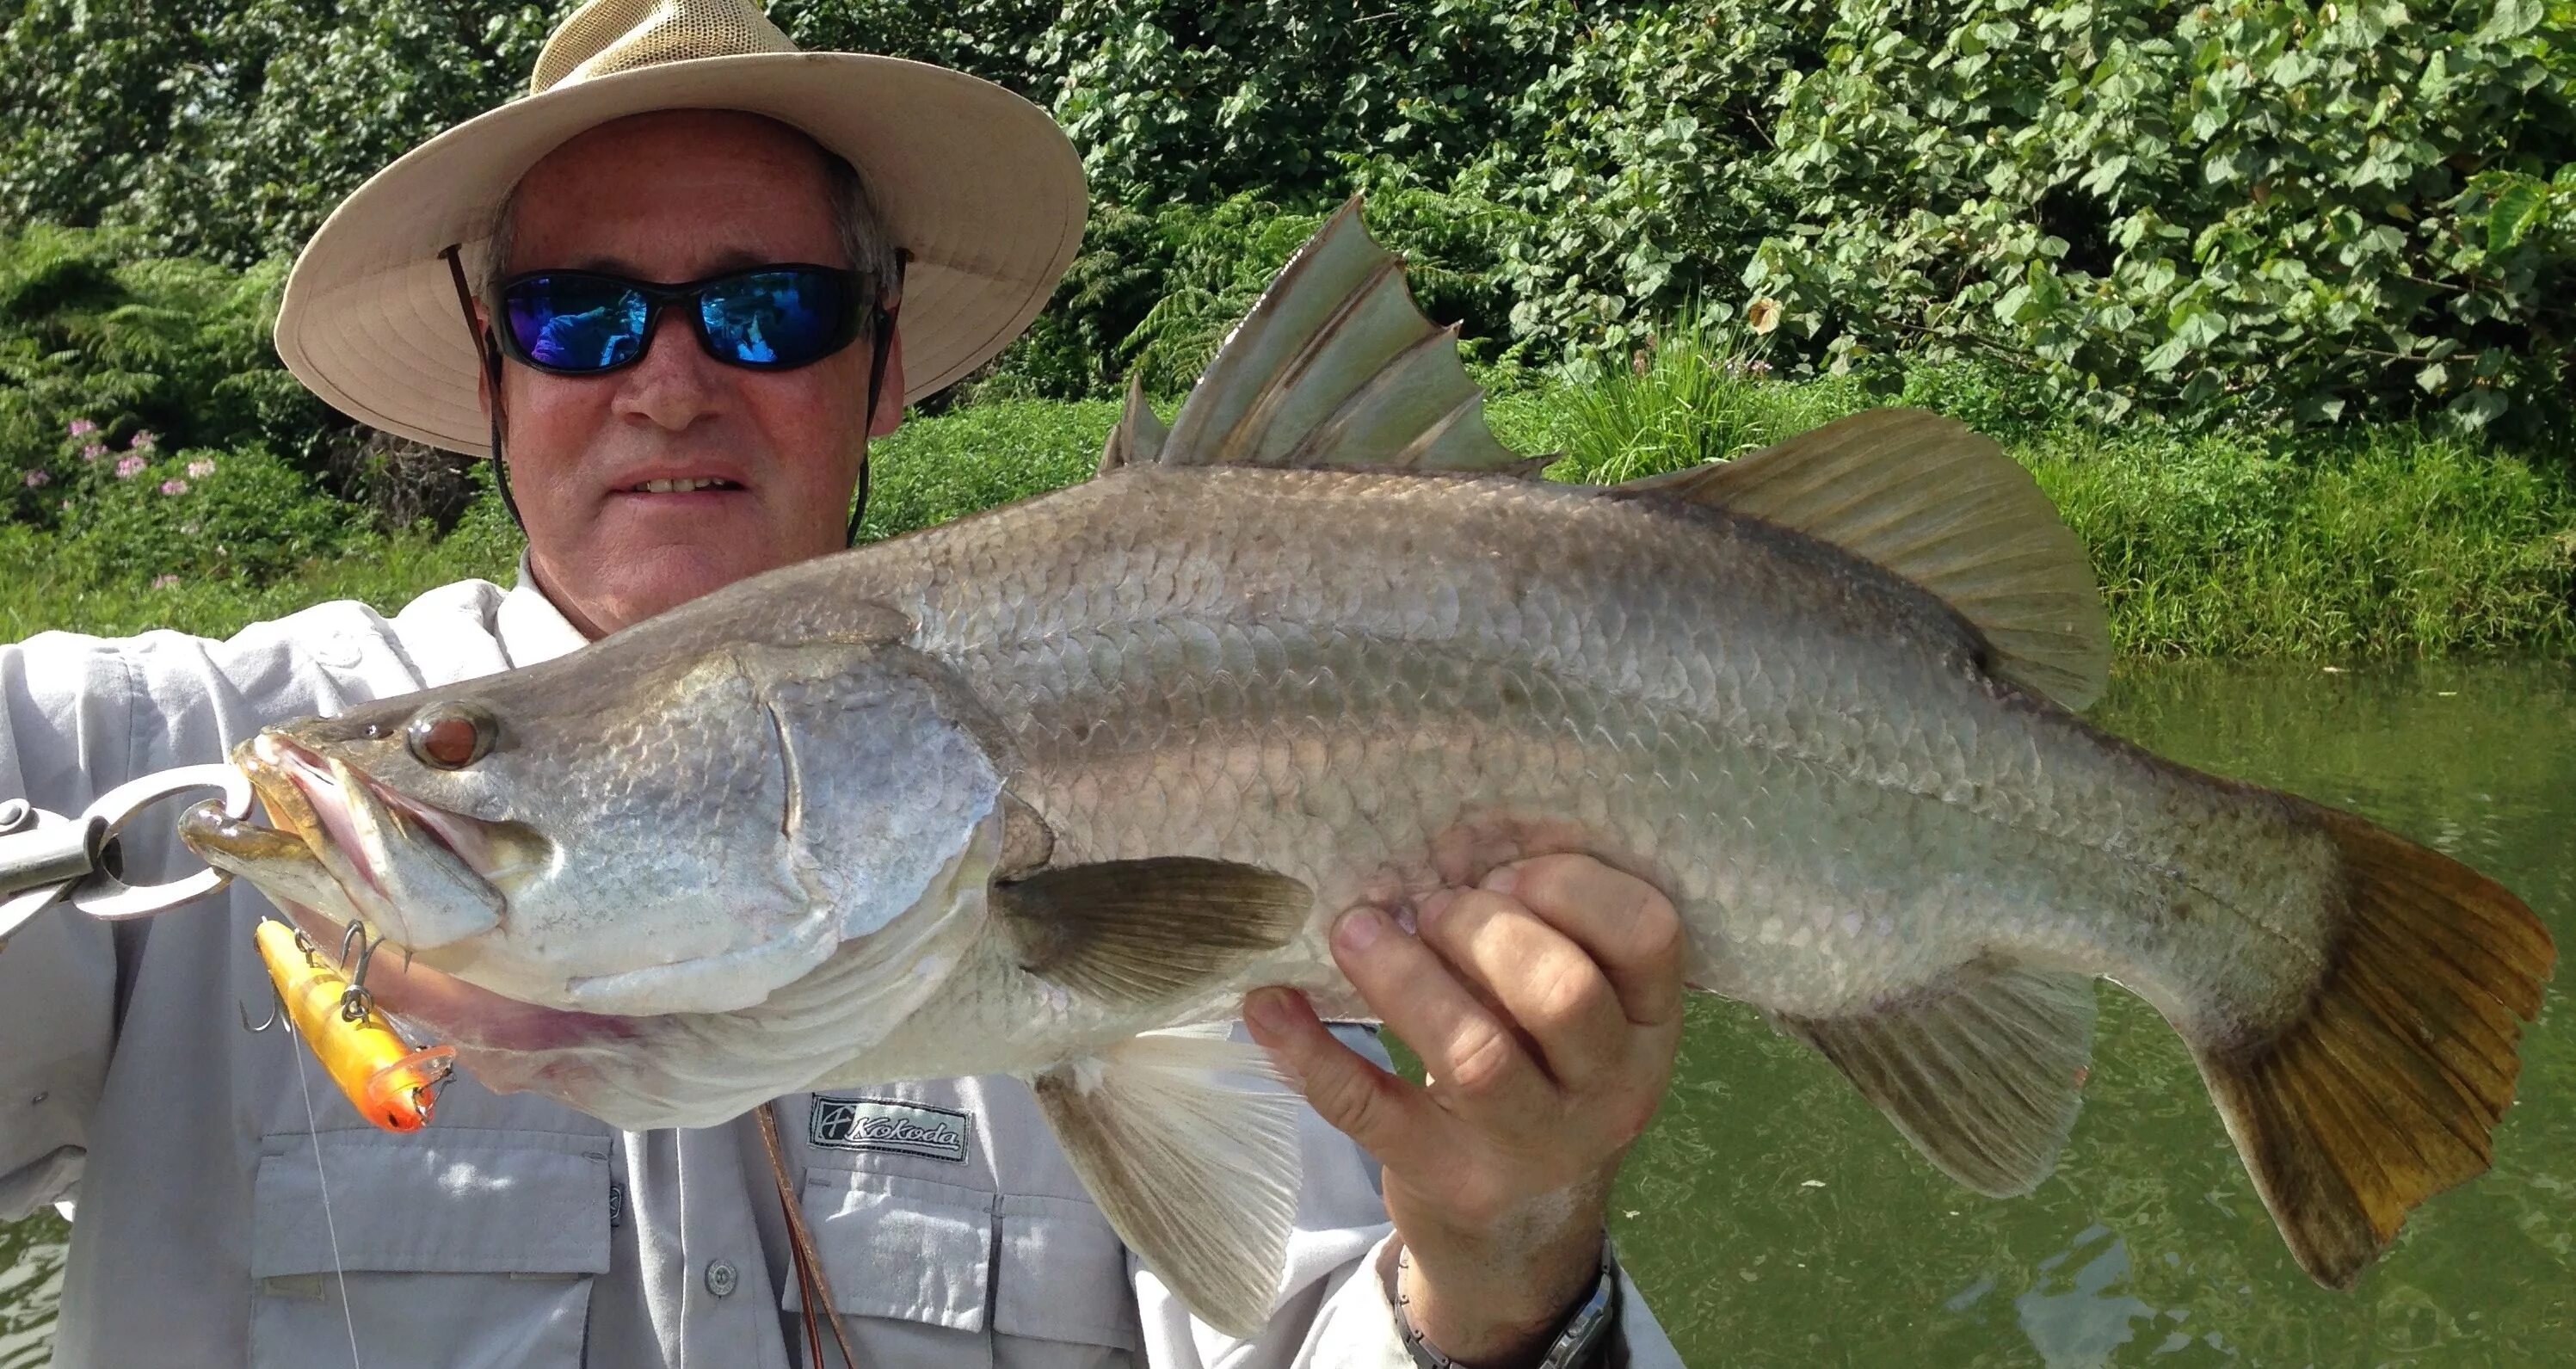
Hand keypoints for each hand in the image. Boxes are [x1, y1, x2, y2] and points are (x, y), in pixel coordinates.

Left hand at [1244, 854, 1685, 1366]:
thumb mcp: (1571, 1014)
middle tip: (1426, 906)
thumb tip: (1451, 837)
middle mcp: (1612, 1090)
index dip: (1570, 882)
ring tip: (1355, 931)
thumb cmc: (1538, 1074)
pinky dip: (1312, 1052)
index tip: (1503, 869)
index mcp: (1649, 1023)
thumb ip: (1538, 931)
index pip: (1648, 933)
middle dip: (1482, 929)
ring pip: (1477, 1057)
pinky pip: (1373, 1111)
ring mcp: (1534, 1147)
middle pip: (1562, 991)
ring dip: (1404, 977)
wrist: (1518, 1229)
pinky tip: (1269, 1006)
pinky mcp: (1451, 1180)